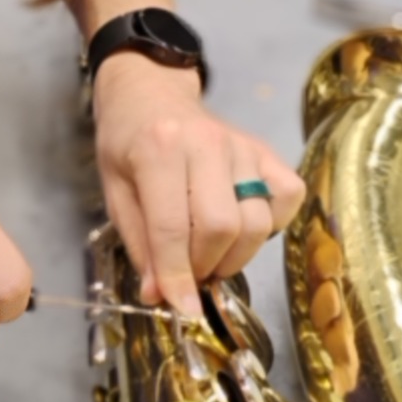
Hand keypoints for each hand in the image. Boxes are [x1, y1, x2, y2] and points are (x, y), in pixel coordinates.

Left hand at [91, 53, 305, 315]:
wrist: (150, 93)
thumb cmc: (127, 142)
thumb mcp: (116, 193)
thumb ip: (141, 244)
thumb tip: (162, 295)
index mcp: (159, 149)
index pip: (172, 227)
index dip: (177, 276)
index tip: (181, 308)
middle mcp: (207, 143)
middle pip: (221, 227)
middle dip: (205, 265)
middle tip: (189, 272)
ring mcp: (243, 145)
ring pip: (255, 221)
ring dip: (233, 255)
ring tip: (209, 255)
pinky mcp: (267, 151)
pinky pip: (285, 200)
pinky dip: (268, 226)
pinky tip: (240, 227)